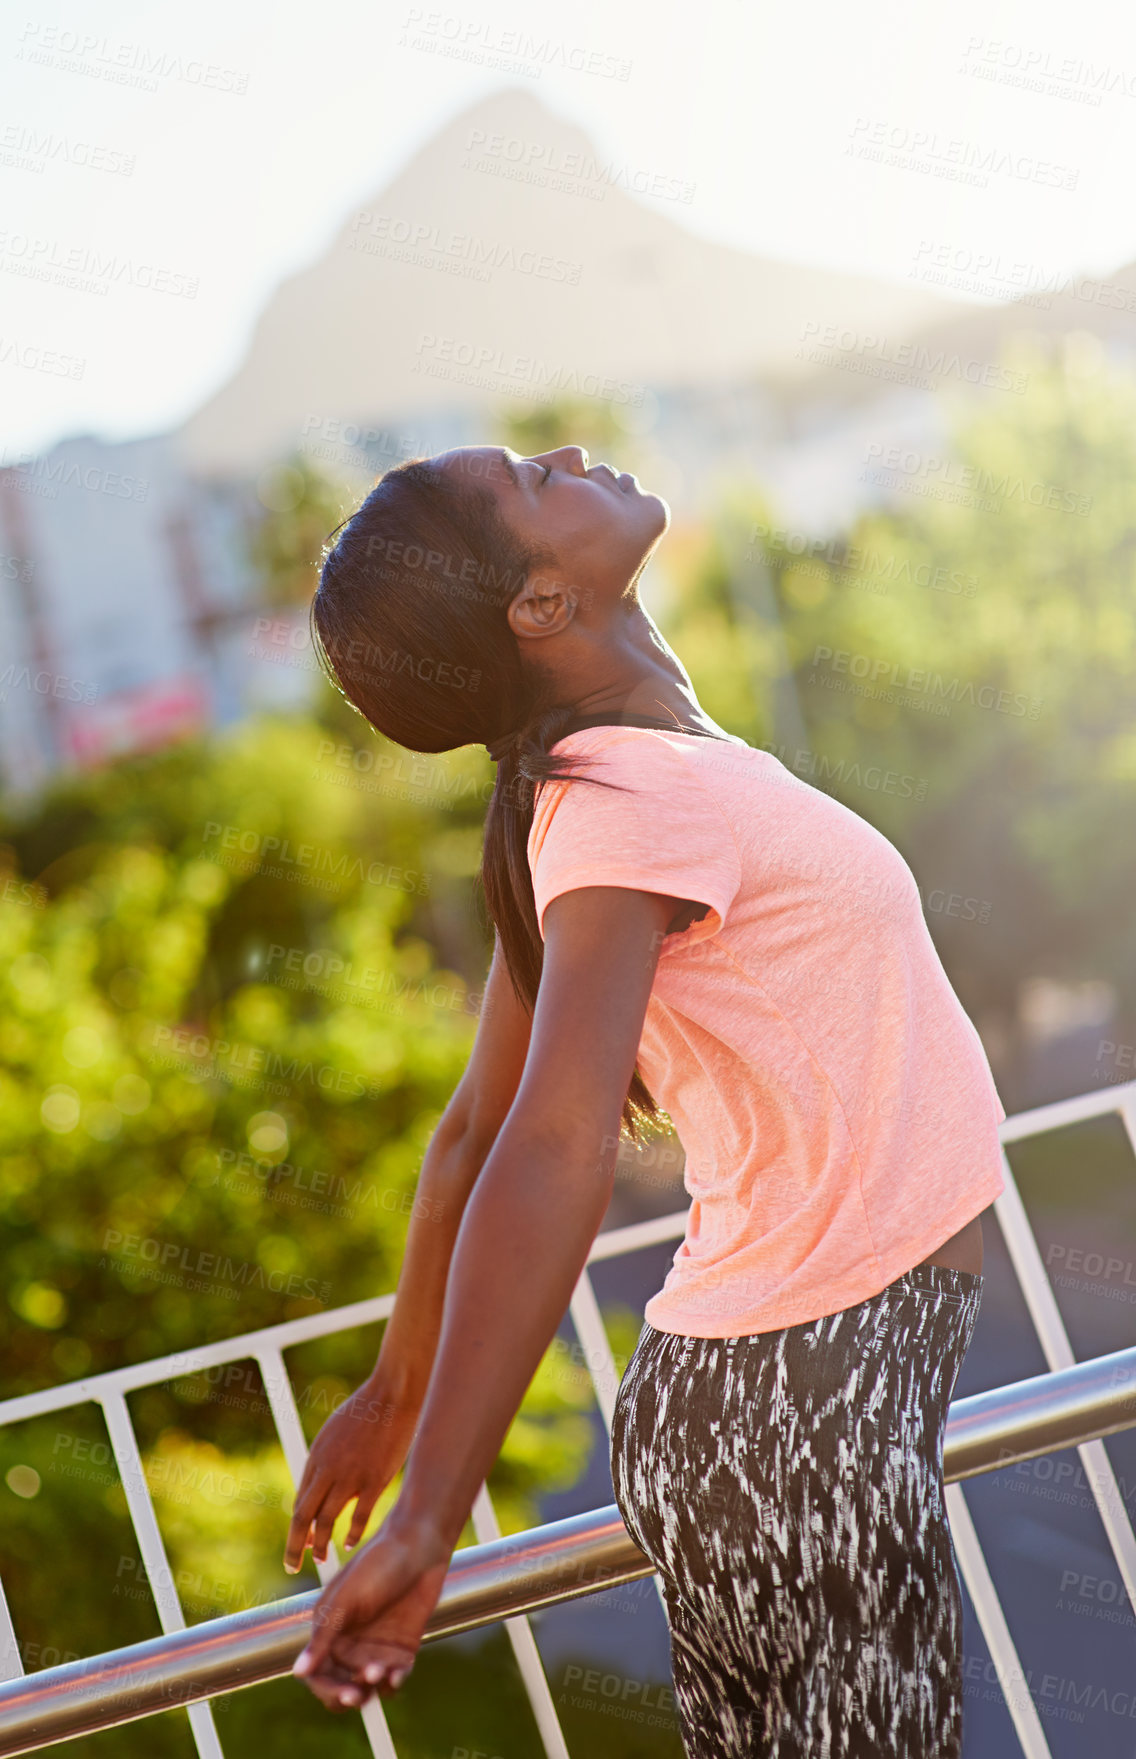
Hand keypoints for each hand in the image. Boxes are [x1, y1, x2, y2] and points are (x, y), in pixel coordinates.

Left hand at [284, 1372, 420, 1571]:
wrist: (392, 1394)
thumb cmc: (366, 1410)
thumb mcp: (334, 1433)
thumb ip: (326, 1459)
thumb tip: (321, 1483)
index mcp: (316, 1457)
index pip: (300, 1501)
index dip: (298, 1527)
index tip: (300, 1542)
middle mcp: (327, 1469)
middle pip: (302, 1516)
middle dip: (294, 1545)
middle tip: (292, 1565)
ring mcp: (350, 1476)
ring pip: (326, 1521)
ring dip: (319, 1545)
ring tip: (319, 1559)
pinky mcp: (374, 1480)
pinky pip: (358, 1517)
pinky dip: (351, 1534)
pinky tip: (349, 1544)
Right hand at [292, 1510, 453, 1709]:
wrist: (420, 1545)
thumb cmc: (378, 1563)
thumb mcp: (346, 1598)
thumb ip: (324, 1636)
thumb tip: (298, 1673)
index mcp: (329, 1629)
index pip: (319, 1673)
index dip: (327, 1689)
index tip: (343, 1694)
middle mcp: (350, 1642)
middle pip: (342, 1685)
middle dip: (348, 1695)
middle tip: (358, 1696)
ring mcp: (377, 1646)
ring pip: (369, 1685)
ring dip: (372, 1687)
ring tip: (380, 1671)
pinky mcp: (402, 1648)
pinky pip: (395, 1677)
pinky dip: (395, 1682)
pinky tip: (398, 1673)